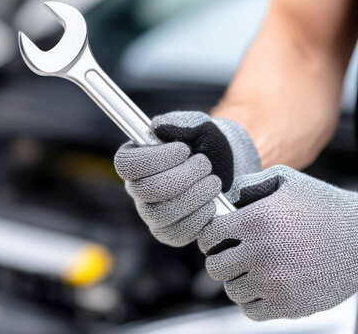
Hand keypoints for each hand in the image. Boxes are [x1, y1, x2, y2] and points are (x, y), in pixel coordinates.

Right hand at [114, 111, 259, 245]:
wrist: (231, 169)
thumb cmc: (209, 144)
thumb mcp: (200, 127)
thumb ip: (181, 124)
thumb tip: (159, 126)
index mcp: (136, 159)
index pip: (126, 164)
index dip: (154, 159)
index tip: (184, 150)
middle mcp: (137, 188)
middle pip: (145, 190)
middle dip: (182, 177)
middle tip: (205, 165)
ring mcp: (151, 214)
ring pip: (161, 214)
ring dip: (194, 196)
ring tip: (213, 182)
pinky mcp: (169, 233)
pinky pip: (177, 234)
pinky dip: (199, 218)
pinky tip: (211, 204)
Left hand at [198, 165, 357, 319]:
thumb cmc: (325, 205)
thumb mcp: (287, 180)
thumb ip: (249, 184)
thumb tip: (226, 200)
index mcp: (255, 220)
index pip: (209, 236)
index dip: (212, 236)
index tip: (221, 238)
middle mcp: (260, 252)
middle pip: (214, 266)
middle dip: (222, 259)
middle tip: (236, 256)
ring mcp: (274, 282)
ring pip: (232, 289)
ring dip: (239, 280)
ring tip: (255, 271)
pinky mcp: (289, 305)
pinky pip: (251, 310)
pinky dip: (253, 301)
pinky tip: (267, 287)